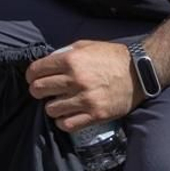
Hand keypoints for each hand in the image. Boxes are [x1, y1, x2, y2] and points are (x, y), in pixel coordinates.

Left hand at [25, 40, 140, 131]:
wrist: (139, 72)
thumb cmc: (111, 57)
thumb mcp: (85, 46)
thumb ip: (64, 53)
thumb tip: (46, 63)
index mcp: (71, 60)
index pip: (36, 70)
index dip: (30, 76)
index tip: (32, 79)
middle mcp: (75, 80)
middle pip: (39, 90)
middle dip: (37, 91)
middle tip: (43, 92)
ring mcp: (85, 99)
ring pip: (51, 109)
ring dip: (51, 107)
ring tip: (58, 103)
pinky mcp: (96, 114)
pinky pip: (67, 124)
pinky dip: (62, 122)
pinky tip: (66, 116)